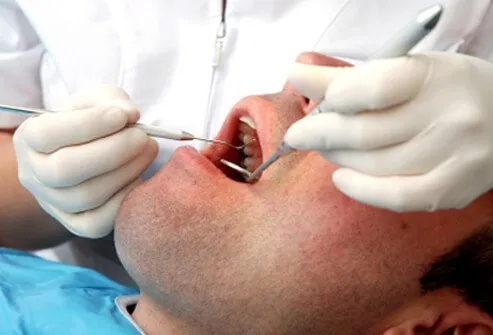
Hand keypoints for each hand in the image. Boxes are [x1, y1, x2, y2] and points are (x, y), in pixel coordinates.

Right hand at [13, 85, 157, 236]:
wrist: (87, 154)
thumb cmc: (92, 124)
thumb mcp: (96, 102)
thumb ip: (111, 100)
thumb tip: (131, 115)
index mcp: (30, 139)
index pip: (48, 134)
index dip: (89, 124)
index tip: (123, 116)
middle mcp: (34, 174)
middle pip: (66, 170)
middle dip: (114, 151)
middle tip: (143, 136)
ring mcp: (53, 203)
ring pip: (86, 196)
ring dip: (126, 171)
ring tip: (148, 150)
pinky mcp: (76, 224)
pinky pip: (98, 222)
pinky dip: (125, 200)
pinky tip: (140, 177)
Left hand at [284, 52, 492, 211]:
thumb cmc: (444, 90)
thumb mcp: (403, 70)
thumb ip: (347, 76)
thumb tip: (295, 75)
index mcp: (435, 77)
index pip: (373, 89)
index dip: (334, 98)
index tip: (316, 104)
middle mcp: (451, 117)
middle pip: (365, 133)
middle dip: (319, 134)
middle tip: (300, 135)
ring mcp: (456, 157)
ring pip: (374, 165)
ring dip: (337, 158)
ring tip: (325, 149)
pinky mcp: (454, 189)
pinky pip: (396, 198)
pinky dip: (361, 190)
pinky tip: (342, 178)